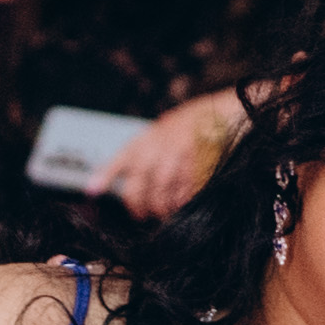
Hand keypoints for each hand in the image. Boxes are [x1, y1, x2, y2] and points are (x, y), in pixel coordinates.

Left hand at [103, 86, 249, 223]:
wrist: (231, 110)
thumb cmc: (197, 122)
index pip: (123, 157)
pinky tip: (182, 204)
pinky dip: (182, 203)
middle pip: (139, 186)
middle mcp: (161, 144)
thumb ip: (145, 150)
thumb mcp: (166, 129)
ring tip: (164, 211)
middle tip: (142, 214)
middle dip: (139, 205)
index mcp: (151, 134)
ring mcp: (180, 156)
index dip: (106, 174)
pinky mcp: (199, 167)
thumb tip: (116, 178)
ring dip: (161, 208)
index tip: (93, 190)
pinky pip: (185, 194)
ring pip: (161, 194)